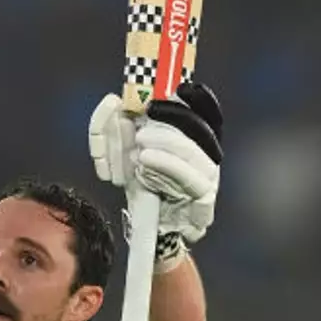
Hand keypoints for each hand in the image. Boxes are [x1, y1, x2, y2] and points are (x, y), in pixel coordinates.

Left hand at [89, 79, 222, 253]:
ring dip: (168, 145)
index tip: (180, 87)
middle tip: (148, 112)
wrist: (148, 233)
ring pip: (196, 156)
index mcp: (195, 143)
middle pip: (202, 131)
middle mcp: (207, 160)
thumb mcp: (121, 155)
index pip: (206, 115)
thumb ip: (112, 128)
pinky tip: (146, 164)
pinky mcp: (204, 206)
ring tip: (140, 144)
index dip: (199, 99)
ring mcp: (208, 183)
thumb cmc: (141, 189)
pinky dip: (167, 168)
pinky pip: (191, 183)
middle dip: (175, 118)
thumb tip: (113, 102)